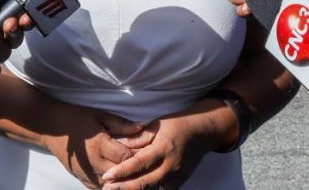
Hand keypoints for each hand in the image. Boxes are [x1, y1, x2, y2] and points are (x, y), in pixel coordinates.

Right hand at [44, 108, 154, 188]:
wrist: (51, 128)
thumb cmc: (76, 118)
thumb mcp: (99, 116)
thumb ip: (121, 124)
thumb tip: (143, 127)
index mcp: (99, 145)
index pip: (125, 158)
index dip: (139, 157)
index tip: (150, 153)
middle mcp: (93, 163)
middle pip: (121, 175)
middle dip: (134, 172)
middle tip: (149, 169)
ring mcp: (86, 174)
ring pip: (111, 186)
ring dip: (124, 182)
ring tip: (138, 178)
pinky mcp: (81, 179)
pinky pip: (100, 188)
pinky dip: (112, 187)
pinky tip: (121, 183)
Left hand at [100, 102, 234, 189]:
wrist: (201, 133)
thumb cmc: (177, 125)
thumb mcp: (157, 124)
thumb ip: (139, 137)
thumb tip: (120, 145)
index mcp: (164, 148)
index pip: (140, 163)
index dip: (122, 171)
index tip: (107, 176)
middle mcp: (171, 166)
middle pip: (145, 182)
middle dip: (124, 187)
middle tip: (106, 189)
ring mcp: (176, 177)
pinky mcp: (179, 183)